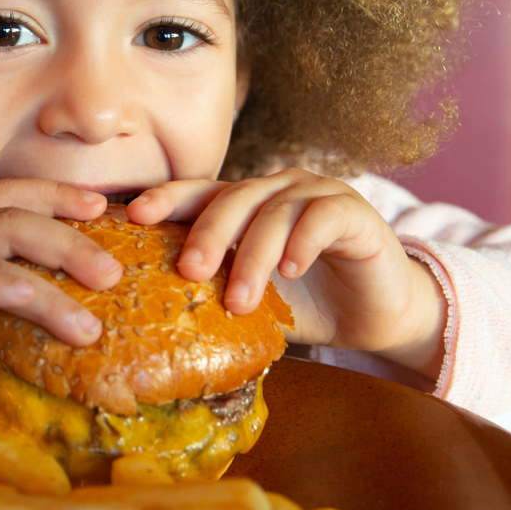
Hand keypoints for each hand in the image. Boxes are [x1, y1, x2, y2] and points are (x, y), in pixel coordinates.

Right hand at [0, 180, 122, 414]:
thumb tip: (38, 315)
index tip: (105, 207)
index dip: (58, 195)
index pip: (10, 197)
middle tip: (118, 267)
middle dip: (74, 235)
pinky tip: (40, 300)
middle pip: (17, 215)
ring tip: (99, 299)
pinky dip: (6, 286)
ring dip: (56, 265)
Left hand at [125, 168, 445, 376]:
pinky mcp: (354, 212)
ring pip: (275, 212)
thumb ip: (214, 295)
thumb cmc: (307, 305)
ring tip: (242, 300)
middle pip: (233, 198)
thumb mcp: (252, 300)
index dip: (168, 199)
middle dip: (207, 234)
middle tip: (189, 271)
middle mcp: (277, 190)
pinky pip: (322, 217)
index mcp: (246, 205)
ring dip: (254, 256)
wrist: (374, 316)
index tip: (135, 217)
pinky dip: (303, 242)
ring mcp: (316, 195)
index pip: (200, 193)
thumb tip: (152, 319)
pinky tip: (291, 270)